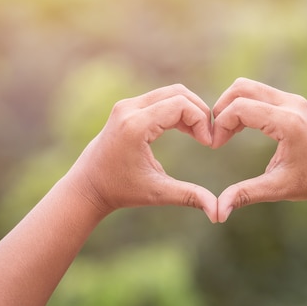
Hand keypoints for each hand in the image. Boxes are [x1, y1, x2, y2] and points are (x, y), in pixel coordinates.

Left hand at [66, 84, 218, 221]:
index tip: (208, 144)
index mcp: (135, 126)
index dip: (201, 121)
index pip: (181, 105)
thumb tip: (218, 213)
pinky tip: (186, 131)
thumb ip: (190, 196)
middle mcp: (129, 109)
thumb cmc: (121, 191)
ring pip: (170, 92)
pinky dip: (178, 109)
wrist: (88, 186)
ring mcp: (126, 105)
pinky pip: (160, 98)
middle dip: (199, 112)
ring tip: (199, 135)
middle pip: (178, 93)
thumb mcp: (158, 193)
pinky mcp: (126, 107)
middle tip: (208, 137)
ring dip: (190, 110)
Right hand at [212, 78, 306, 222]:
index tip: (215, 146)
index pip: (240, 108)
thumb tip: (217, 213)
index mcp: (288, 123)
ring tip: (226, 133)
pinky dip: (243, 105)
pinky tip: (240, 129)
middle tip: (216, 135)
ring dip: (231, 105)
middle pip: (242, 88)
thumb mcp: (277, 189)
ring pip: (249, 87)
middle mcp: (291, 104)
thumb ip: (245, 195)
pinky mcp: (292, 101)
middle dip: (222, 109)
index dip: (221, 125)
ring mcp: (293, 100)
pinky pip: (259, 93)